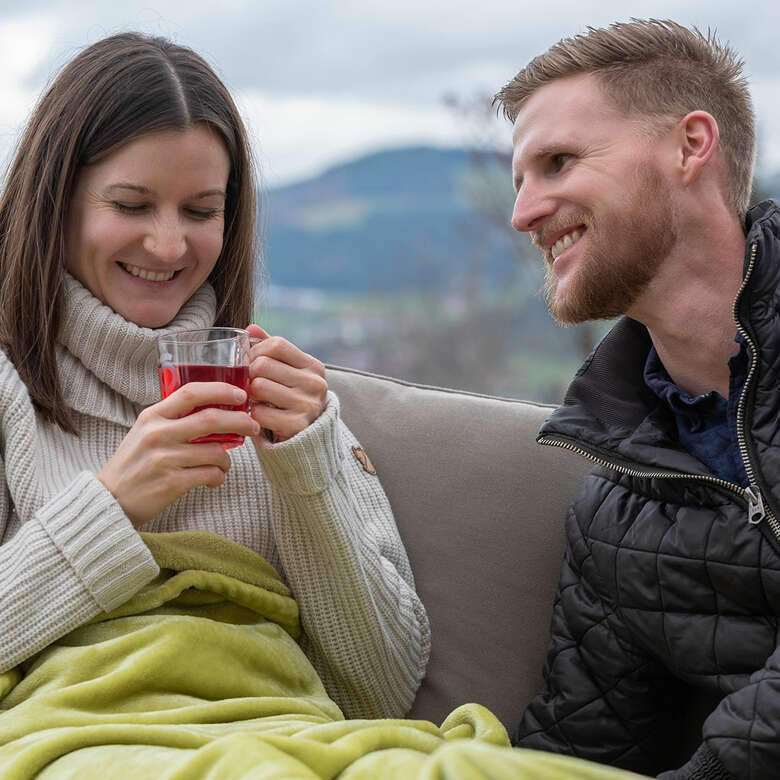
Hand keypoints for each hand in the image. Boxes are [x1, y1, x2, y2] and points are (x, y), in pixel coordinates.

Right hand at [97, 382, 259, 527]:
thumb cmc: (134, 464)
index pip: (191, 393)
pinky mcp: (171, 483)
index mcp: (152, 416)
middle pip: (211, 419)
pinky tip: (213, 479)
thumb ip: (173, 418)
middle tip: (252, 426)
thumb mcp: (145, 431)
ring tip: (224, 463)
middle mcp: (158, 434)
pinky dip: (218, 477)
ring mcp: (164, 459)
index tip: (240, 395)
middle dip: (239, 421)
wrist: (110, 501)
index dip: (221, 390)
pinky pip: (210, 475)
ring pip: (216, 452)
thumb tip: (215, 408)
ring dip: (227, 459)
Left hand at [246, 324, 327, 444]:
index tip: (251, 362)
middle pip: (263, 365)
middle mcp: (315, 383)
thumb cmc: (291, 398)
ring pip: (259, 387)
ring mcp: (308, 405)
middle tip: (250, 384)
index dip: (256, 351)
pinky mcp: (297, 426)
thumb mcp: (287, 372)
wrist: (307, 438)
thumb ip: (270, 349)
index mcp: (313, 366)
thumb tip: (251, 328)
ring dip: (250, 395)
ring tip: (256, 400)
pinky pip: (259, 413)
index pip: (276, 344)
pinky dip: (254, 415)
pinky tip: (261, 416)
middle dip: (250, 374)